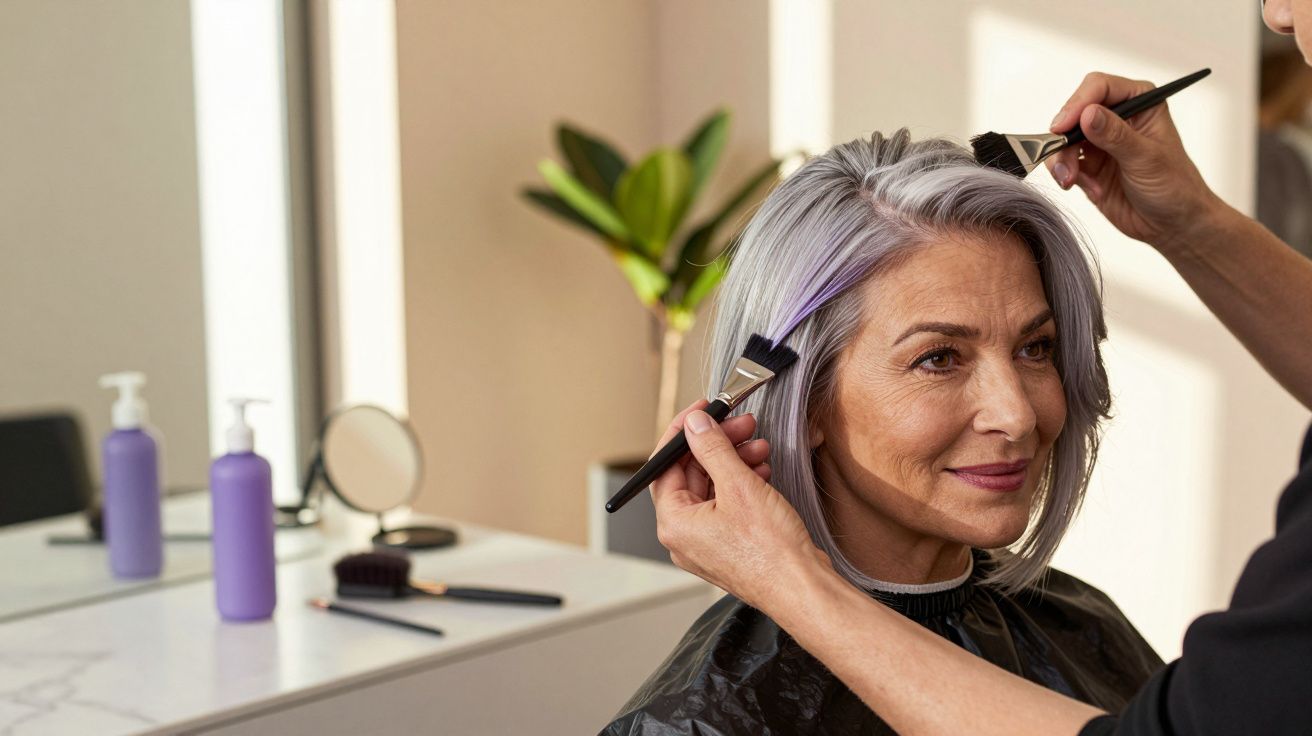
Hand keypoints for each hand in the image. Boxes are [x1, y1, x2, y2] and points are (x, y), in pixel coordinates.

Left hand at [650, 401, 829, 611]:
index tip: (702, 410)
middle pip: (691, 475)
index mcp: (674, 524)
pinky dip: (743, 483)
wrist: (803, 589)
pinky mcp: (730, 546)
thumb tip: (694, 424)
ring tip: (760, 447)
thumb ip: (712, 449)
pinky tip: (762, 470)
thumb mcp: (739, 486)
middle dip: (719, 445)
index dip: (684, 432)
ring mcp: (707, 543)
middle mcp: (684, 536)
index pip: (664, 466)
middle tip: (742, 424)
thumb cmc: (771, 552)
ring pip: (713, 489)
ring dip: (735, 462)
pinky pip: (728, 505)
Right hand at [1045, 71, 1224, 254]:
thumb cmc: (1175, 186)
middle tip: (1063, 161)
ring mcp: (1100, 142)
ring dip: (1062, 161)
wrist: (1172, 224)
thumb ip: (1115, 135)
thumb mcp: (1146, 158)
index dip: (1077, 103)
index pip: (1099, 87)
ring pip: (1063, 140)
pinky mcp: (1088, 165)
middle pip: (1074, 113)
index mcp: (1139, 102)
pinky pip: (1063, 163)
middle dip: (1064, 138)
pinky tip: (1090, 190)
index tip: (1062, 126)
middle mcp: (1116, 117)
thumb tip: (1087, 114)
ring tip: (1071, 181)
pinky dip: (1067, 176)